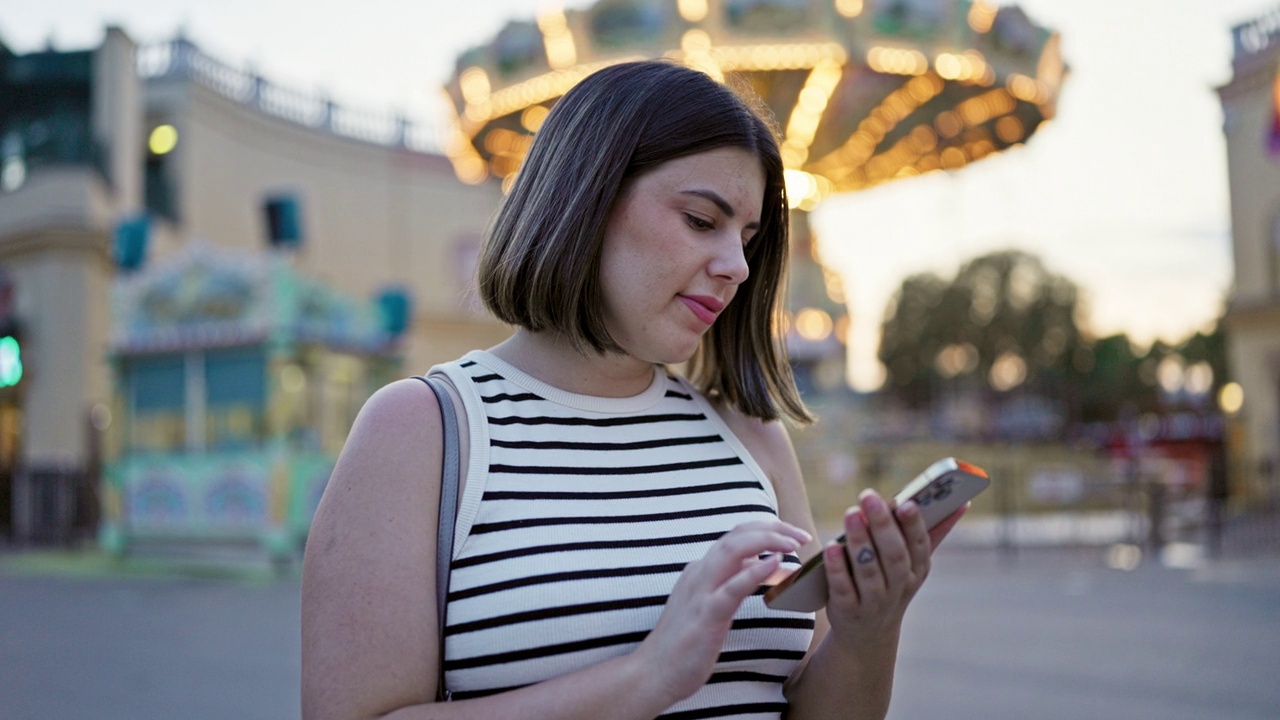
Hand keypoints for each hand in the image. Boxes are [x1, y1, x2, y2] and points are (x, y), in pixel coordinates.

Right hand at [632, 520, 811, 704]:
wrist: (653, 673)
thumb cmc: (684, 644)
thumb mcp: (710, 604)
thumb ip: (732, 583)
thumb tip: (761, 565)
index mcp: (701, 569)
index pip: (736, 535)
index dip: (766, 529)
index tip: (792, 535)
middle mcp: (700, 572)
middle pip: (738, 534)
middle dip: (773, 529)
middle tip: (802, 536)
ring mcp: (701, 591)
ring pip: (734, 550)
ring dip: (767, 541)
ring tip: (793, 544)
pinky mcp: (707, 614)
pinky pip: (732, 587)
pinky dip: (755, 571)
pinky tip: (775, 564)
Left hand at [821, 491, 965, 645]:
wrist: (867, 634)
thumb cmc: (891, 584)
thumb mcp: (913, 565)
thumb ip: (931, 533)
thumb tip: (962, 503)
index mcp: (917, 570)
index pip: (919, 546)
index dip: (913, 525)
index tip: (906, 503)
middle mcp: (899, 587)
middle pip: (894, 556)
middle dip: (882, 525)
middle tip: (868, 496)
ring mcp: (874, 602)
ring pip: (869, 571)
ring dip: (859, 541)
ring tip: (851, 514)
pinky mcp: (848, 610)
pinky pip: (844, 588)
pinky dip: (838, 568)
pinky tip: (831, 547)